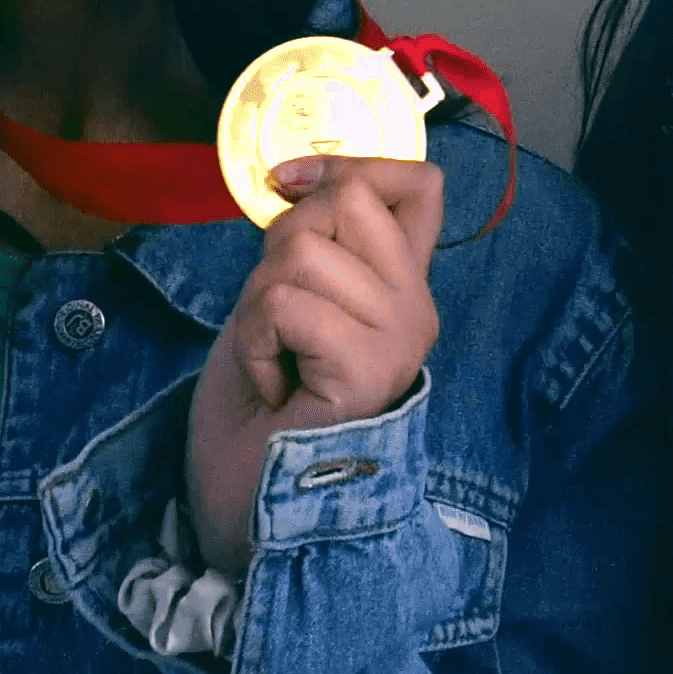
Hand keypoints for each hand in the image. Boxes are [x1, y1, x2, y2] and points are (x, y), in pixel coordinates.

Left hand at [184, 156, 443, 575]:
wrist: (255, 511)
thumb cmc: (261, 418)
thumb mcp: (283, 306)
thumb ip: (309, 250)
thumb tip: (300, 183)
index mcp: (400, 289)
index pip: (417, 184)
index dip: (348, 162)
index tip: (286, 184)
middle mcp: (415, 309)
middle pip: (347, 200)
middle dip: (280, 246)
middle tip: (275, 320)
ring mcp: (398, 338)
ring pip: (302, 252)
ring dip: (257, 307)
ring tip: (273, 363)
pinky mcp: (368, 368)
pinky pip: (285, 303)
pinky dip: (255, 344)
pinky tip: (273, 388)